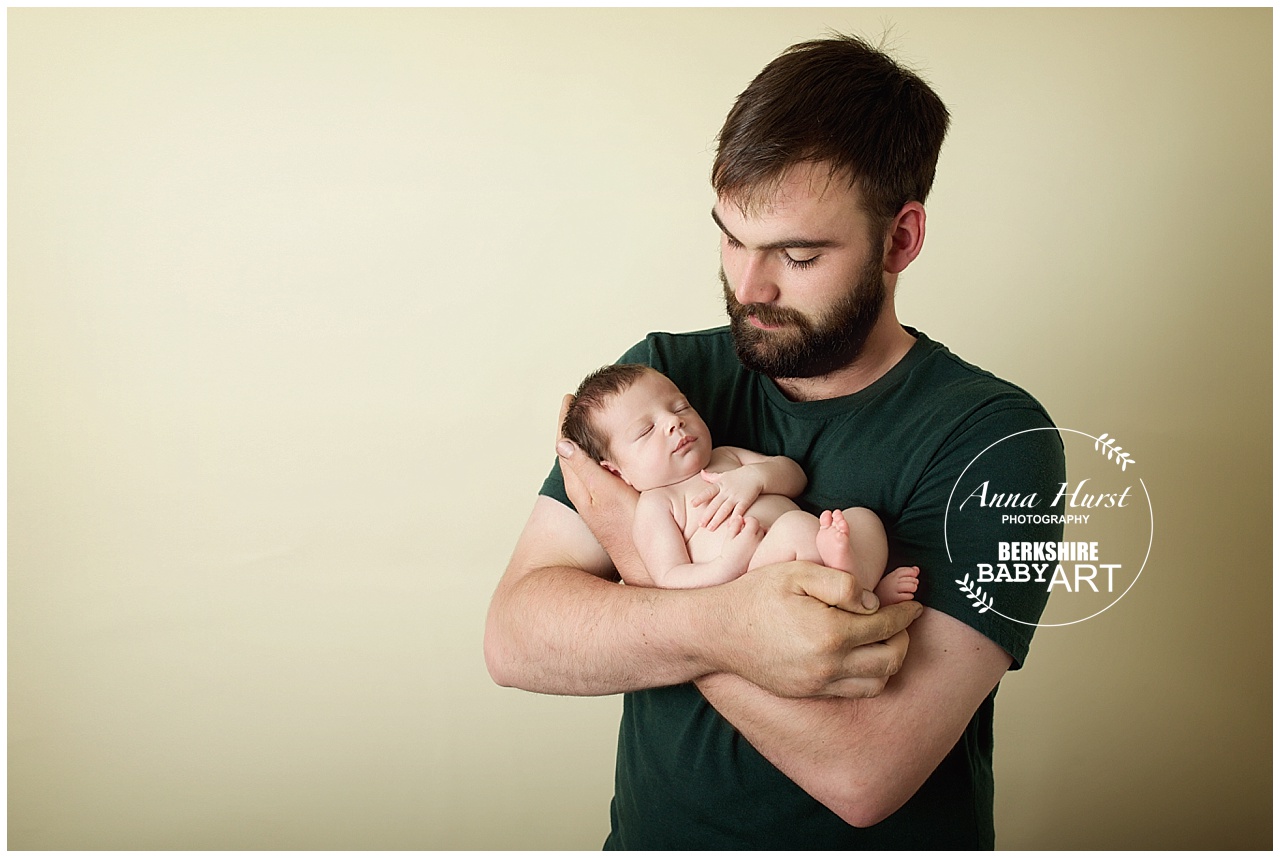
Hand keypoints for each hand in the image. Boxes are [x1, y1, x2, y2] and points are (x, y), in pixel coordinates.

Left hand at [556, 394, 648, 584]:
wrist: (641, 560)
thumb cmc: (626, 525)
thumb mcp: (605, 492)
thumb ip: (585, 468)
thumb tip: (561, 442)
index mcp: (578, 483)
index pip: (564, 444)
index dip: (565, 419)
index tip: (569, 396)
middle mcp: (581, 490)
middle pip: (571, 449)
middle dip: (572, 424)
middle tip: (578, 402)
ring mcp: (593, 498)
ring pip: (582, 459)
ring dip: (584, 437)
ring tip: (590, 419)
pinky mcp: (606, 503)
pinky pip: (594, 468)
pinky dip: (597, 452)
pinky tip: (609, 452)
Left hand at [691, 468, 763, 530]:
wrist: (756, 474)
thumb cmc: (739, 475)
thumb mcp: (724, 475)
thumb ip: (712, 476)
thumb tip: (701, 472)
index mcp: (720, 485)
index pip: (708, 492)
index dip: (700, 498)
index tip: (693, 504)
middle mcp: (727, 491)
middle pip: (715, 504)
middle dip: (707, 515)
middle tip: (700, 525)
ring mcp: (736, 496)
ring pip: (724, 509)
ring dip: (717, 519)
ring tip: (710, 528)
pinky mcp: (745, 501)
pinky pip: (739, 510)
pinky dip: (734, 517)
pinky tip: (729, 526)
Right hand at [712, 560, 922, 698]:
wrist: (716, 631)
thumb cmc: (756, 594)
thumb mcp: (797, 572)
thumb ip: (841, 581)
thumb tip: (872, 602)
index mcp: (830, 631)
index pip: (885, 625)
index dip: (905, 614)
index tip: (914, 605)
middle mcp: (828, 664)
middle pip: (890, 660)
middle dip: (903, 639)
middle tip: (902, 622)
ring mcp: (817, 683)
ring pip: (876, 683)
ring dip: (889, 662)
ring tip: (885, 641)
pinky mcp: (806, 692)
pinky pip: (851, 692)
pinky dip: (867, 677)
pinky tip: (859, 656)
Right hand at [717, 514, 763, 570]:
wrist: (731, 569)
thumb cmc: (728, 552)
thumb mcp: (729, 537)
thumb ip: (735, 525)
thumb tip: (740, 517)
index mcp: (749, 534)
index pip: (753, 520)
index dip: (747, 520)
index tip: (742, 524)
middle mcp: (758, 541)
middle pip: (760, 527)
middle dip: (753, 526)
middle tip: (744, 531)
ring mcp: (762, 548)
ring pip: (765, 535)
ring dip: (759, 533)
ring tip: (750, 538)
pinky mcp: (763, 555)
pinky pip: (766, 544)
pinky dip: (763, 542)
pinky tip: (754, 545)